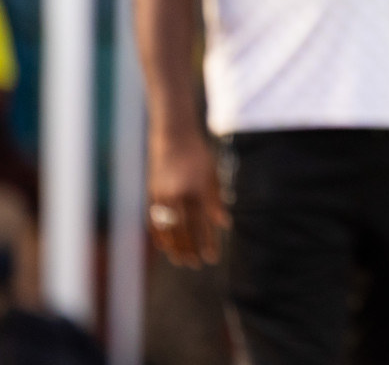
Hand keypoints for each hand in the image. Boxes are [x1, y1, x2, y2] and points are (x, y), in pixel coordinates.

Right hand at [146, 129, 228, 267]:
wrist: (173, 138)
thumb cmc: (198, 155)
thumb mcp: (213, 175)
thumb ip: (217, 201)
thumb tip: (224, 224)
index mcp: (196, 191)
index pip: (203, 225)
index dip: (207, 243)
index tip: (212, 258)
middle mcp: (177, 196)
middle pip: (183, 231)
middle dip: (190, 250)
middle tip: (196, 265)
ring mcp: (161, 197)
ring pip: (167, 230)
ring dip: (174, 248)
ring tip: (182, 261)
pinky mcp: (151, 195)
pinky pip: (154, 222)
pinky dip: (159, 236)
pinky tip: (164, 247)